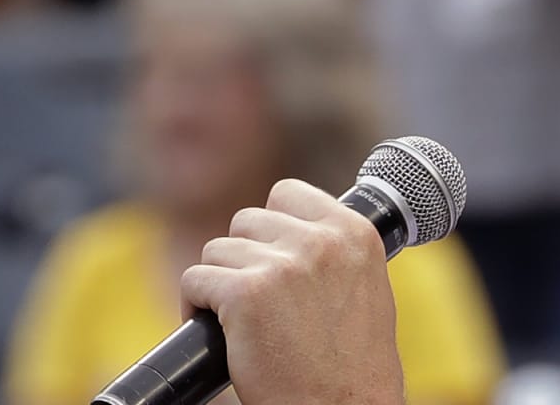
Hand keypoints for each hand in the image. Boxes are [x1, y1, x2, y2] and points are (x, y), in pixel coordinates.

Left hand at [180, 180, 403, 404]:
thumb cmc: (354, 366)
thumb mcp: (365, 288)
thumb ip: (333, 251)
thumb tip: (291, 228)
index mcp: (355, 232)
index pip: (288, 193)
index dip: (272, 226)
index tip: (273, 255)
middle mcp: (321, 240)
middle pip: (247, 220)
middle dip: (244, 257)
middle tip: (256, 298)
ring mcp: (282, 265)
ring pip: (217, 250)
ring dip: (220, 282)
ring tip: (239, 320)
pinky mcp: (245, 295)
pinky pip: (195, 279)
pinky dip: (194, 306)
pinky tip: (219, 333)